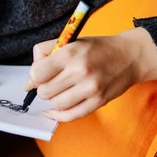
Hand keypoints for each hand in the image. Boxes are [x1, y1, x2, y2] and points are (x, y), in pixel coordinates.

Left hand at [25, 28, 156, 121]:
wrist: (128, 56)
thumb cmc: (96, 48)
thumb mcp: (69, 41)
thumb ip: (45, 53)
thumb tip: (28, 81)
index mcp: (70, 53)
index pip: (37, 73)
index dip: (34, 76)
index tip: (39, 74)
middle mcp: (80, 71)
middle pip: (44, 91)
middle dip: (43, 88)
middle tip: (51, 81)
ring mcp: (90, 89)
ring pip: (56, 104)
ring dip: (53, 99)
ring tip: (60, 89)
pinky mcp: (99, 102)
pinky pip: (71, 116)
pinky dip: (59, 115)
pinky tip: (55, 110)